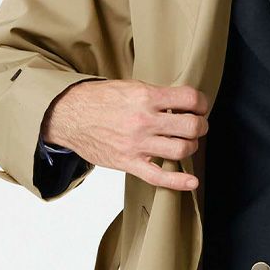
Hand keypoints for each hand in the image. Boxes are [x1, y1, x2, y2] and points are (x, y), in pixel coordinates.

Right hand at [43, 79, 209, 191]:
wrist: (68, 115)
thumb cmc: (98, 100)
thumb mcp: (129, 87)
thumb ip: (155, 96)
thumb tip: (181, 104)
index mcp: (145, 97)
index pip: (189, 98)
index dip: (201, 103)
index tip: (200, 106)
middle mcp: (143, 121)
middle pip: (191, 126)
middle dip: (200, 126)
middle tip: (196, 125)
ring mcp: (137, 144)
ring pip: (181, 150)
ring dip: (191, 147)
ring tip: (185, 142)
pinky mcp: (129, 162)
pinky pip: (159, 177)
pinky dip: (179, 182)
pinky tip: (192, 182)